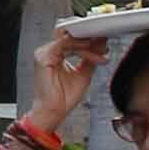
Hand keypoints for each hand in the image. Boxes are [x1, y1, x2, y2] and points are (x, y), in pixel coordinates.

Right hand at [20, 22, 108, 143]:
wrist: (53, 113)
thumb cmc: (63, 98)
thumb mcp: (83, 74)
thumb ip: (89, 60)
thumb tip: (100, 48)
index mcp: (55, 55)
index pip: (73, 40)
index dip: (90, 40)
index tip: (104, 42)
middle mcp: (48, 52)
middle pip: (70, 36)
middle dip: (89, 38)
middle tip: (104, 41)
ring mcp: (44, 53)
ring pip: (69, 39)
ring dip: (87, 43)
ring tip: (101, 49)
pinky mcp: (43, 57)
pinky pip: (63, 45)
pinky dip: (79, 46)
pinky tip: (90, 50)